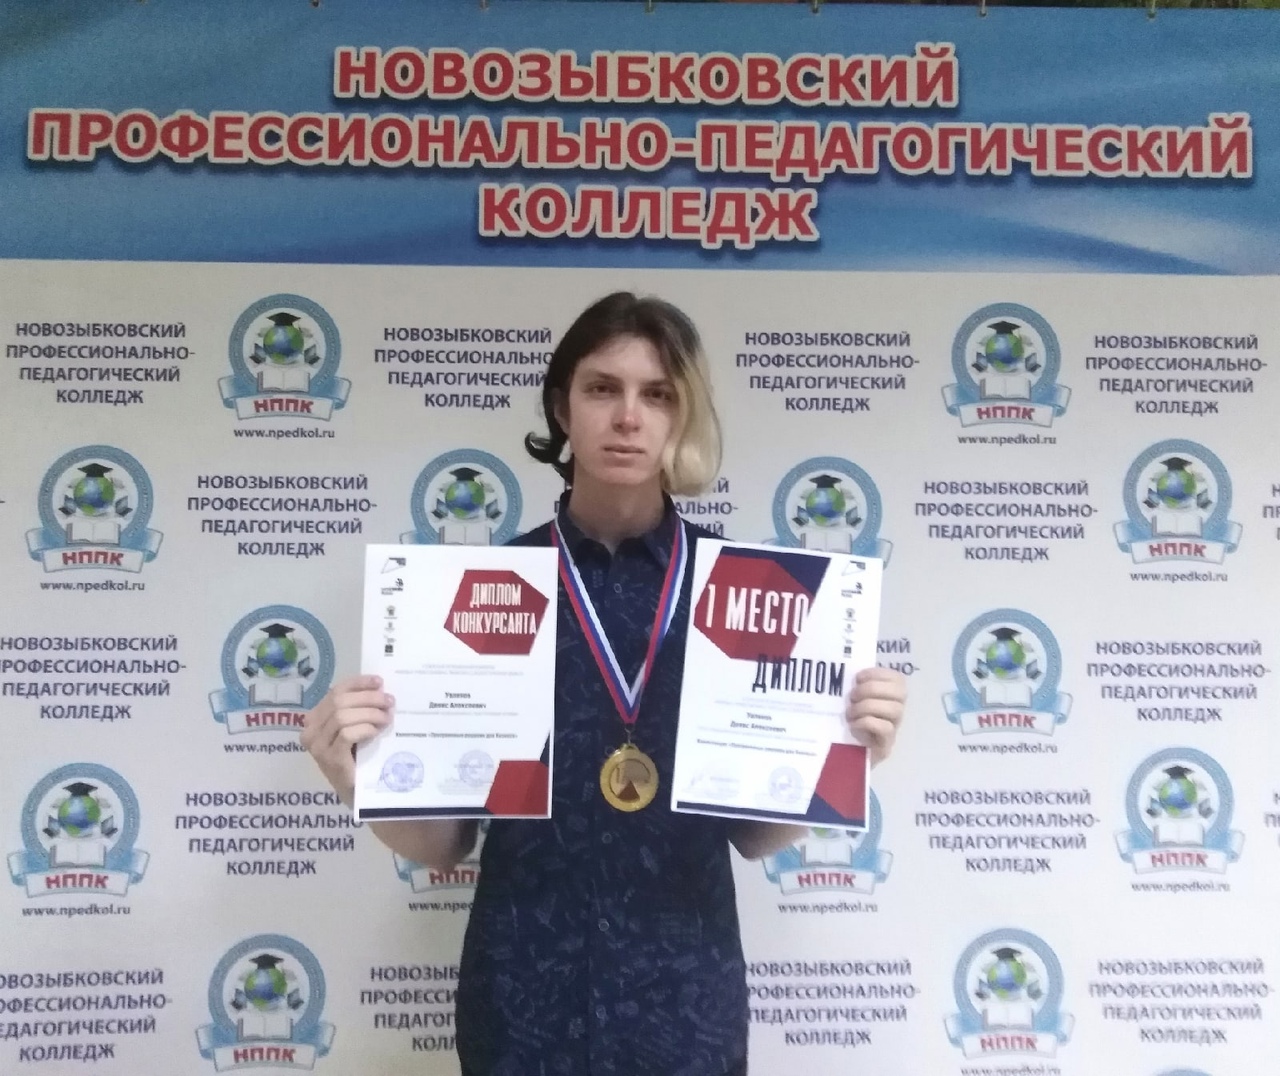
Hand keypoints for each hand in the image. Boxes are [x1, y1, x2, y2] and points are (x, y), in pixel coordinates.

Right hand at [300, 674, 392, 804]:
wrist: (358, 794)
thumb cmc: (357, 759)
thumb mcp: (354, 729)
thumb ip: (357, 710)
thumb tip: (379, 688)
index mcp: (314, 720)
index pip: (335, 692)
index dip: (358, 683)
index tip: (379, 681)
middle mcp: (310, 731)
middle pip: (339, 701)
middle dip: (368, 698)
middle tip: (389, 702)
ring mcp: (317, 747)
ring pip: (342, 716)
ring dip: (369, 713)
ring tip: (386, 718)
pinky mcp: (329, 759)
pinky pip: (346, 734)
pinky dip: (364, 728)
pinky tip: (376, 731)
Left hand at [846, 666, 905, 766]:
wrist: (841, 760)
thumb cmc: (844, 727)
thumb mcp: (849, 704)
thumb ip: (855, 688)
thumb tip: (846, 670)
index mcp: (889, 699)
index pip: (898, 679)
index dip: (879, 674)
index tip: (858, 677)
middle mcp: (896, 714)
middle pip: (900, 692)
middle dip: (872, 689)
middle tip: (852, 696)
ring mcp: (893, 731)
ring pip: (894, 709)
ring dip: (868, 707)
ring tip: (850, 713)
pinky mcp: (885, 747)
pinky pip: (886, 728)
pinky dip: (867, 722)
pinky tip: (853, 725)